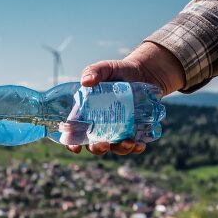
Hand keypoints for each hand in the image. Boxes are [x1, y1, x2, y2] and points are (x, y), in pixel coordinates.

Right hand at [68, 42, 184, 155]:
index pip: (75, 133)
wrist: (145, 73)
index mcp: (87, 114)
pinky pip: (134, 144)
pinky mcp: (134, 131)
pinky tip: (139, 144)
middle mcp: (101, 126)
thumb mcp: (105, 68)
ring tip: (128, 143)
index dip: (72, 143)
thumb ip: (93, 71)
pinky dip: (136, 147)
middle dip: (97, 148)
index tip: (75, 147)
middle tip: (103, 144)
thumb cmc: (120, 71)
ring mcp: (118, 130)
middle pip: (94, 145)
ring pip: (115, 147)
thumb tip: (86, 81)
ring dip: (119, 149)